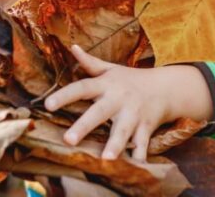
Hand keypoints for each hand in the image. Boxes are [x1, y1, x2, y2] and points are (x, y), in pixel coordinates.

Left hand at [43, 44, 208, 161]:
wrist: (166, 87)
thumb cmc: (130, 80)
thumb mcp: (111, 69)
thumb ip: (90, 62)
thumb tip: (72, 47)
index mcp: (106, 85)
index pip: (82, 88)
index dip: (65, 96)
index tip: (47, 105)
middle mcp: (119, 99)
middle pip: (100, 112)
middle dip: (84, 126)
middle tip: (68, 140)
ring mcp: (134, 114)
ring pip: (123, 131)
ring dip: (115, 144)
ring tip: (105, 159)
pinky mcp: (146, 127)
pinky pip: (143, 143)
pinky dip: (140, 155)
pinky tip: (136, 166)